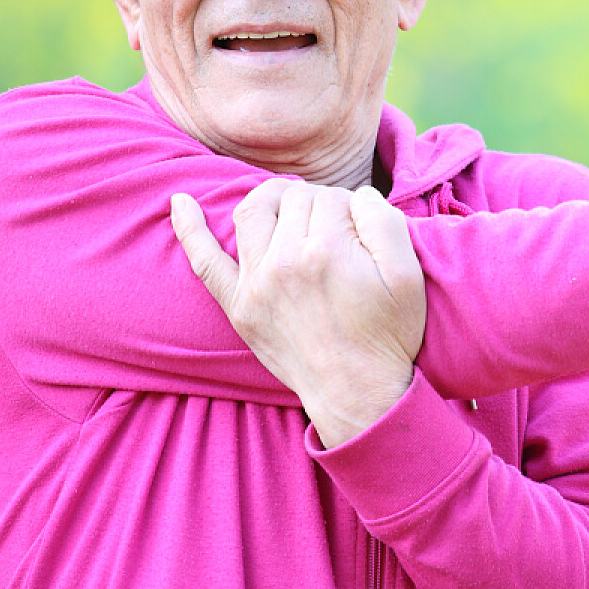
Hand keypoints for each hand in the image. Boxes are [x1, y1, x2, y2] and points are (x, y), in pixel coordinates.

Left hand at [169, 180, 426, 447]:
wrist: (357, 393)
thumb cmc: (387, 333)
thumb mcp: (408, 274)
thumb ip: (384, 220)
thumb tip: (356, 195)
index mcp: (327, 249)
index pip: (331, 196)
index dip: (351, 207)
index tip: (362, 232)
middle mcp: (284, 262)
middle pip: (294, 199)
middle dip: (318, 204)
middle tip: (338, 231)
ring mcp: (256, 284)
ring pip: (253, 211)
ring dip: (272, 199)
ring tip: (291, 208)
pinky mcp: (238, 306)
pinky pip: (205, 262)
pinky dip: (189, 230)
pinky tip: (180, 203)